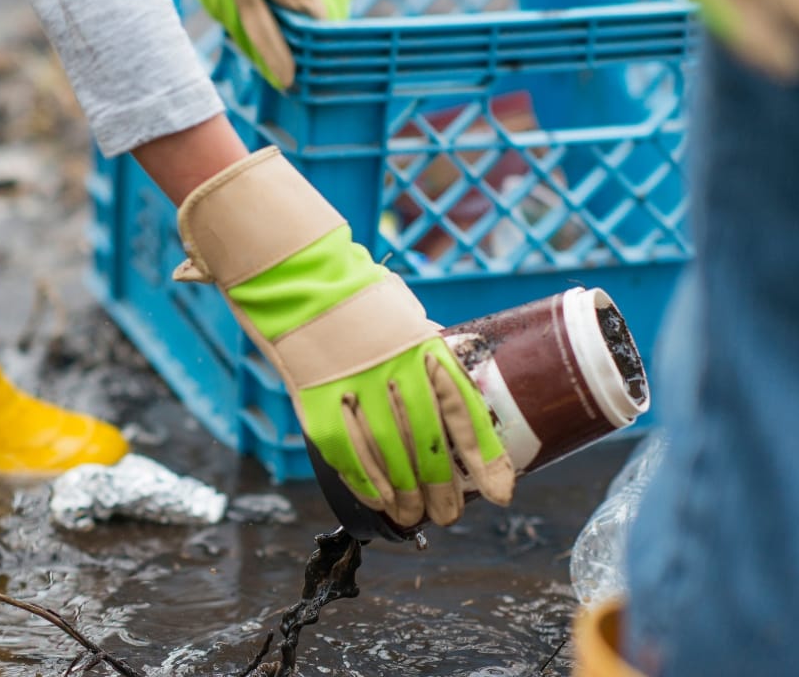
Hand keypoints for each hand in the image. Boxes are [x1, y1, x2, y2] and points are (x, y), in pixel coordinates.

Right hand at [174, 148, 513, 525]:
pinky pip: (349, 460)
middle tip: (448, 515)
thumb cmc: (360, 302)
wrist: (298, 282)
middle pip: (427, 451)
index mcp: (424, 351)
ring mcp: (355, 393)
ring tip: (413, 516)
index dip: (485, 461)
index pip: (464, 416)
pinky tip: (379, 500)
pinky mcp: (318, 408)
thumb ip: (432, 363)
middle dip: (443, 494)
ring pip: (390, 465)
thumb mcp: (409, 321)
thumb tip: (459, 411)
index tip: (501, 493)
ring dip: (406, 500)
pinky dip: (368, 487)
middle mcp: (395, 374)